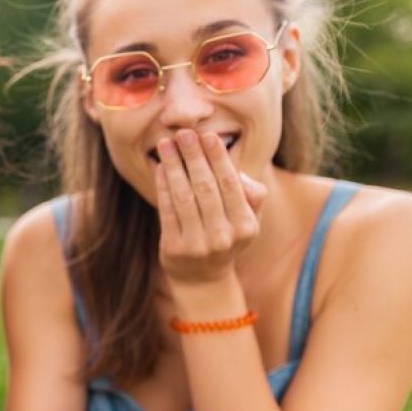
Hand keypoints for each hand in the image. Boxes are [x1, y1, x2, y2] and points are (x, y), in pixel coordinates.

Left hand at [154, 129, 266, 283]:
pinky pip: (167, 211)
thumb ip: (251, 195)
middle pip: (206, 188)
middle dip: (194, 157)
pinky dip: (163, 186)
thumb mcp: (247, 220)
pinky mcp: (174, 249)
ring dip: (174, 167)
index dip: (218, 158)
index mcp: (246, 226)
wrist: (202, 278)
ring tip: (166, 144)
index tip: (207, 135)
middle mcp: (224, 237)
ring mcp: (198, 245)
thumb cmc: (226, 236)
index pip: (230, 184)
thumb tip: (237, 172)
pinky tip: (160, 167)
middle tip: (183, 133)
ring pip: (184, 197)